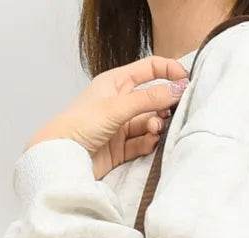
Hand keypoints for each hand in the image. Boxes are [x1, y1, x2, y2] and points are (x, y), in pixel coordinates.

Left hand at [27, 56, 189, 179]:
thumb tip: (178, 88)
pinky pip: (143, 143)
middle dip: (164, 106)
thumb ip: (149, 98)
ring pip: (149, 122)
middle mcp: (120, 102)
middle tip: (169, 113)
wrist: (62, 157)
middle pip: (153, 98)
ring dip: (156, 126)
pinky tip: (150, 143)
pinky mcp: (121, 148)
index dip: (169, 71)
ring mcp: (121, 126)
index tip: (186, 81)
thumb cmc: (80, 124)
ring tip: (154, 130)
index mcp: (116, 83)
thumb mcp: (116, 107)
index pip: (149, 69)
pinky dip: (149, 143)